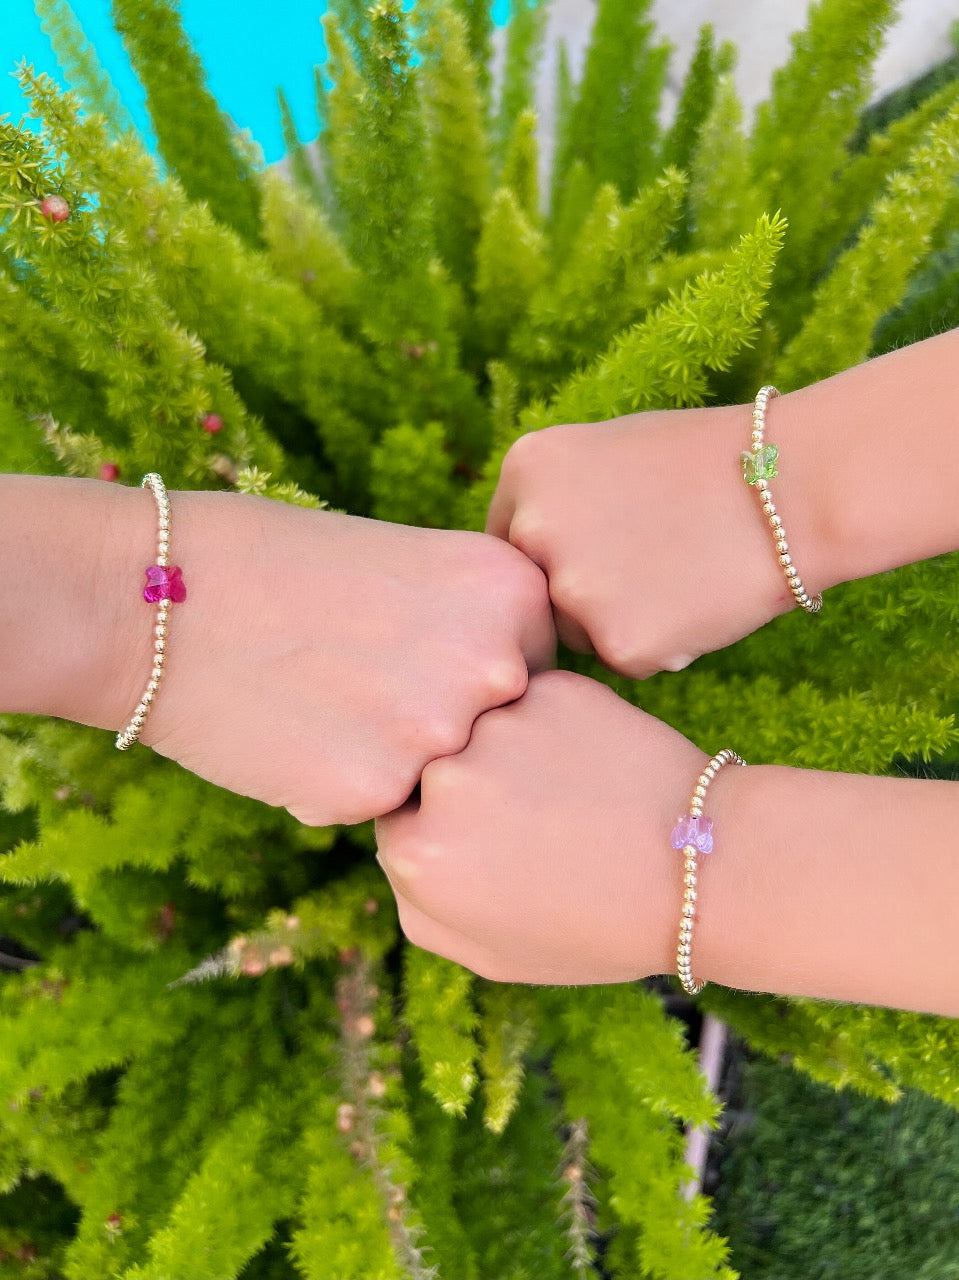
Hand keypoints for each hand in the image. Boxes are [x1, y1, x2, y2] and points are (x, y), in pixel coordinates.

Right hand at [113, 493, 554, 824]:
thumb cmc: (276, 563)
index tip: (423, 650)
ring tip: (327, 700)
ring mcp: (440, 735)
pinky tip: (298, 733)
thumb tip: (512, 691)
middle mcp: (498, 664)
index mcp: (513, 590)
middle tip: (371, 680)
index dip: (480, 668)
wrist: (160, 598)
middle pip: (506, 727)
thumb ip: (475, 624)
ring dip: (401, 756)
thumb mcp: (407, 561)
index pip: (539, 664)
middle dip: (452, 719)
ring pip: (447, 773)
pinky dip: (346, 781)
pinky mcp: (376, 792)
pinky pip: (384, 803)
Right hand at [375, 670, 712, 984]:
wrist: (701, 875)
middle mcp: (445, 782)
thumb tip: (390, 845)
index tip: (491, 842)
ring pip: (478, 723)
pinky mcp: (552, 690)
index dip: (444, 829)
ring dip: (507, 744)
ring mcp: (500, 728)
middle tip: (535, 815)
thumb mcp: (489, 952)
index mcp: (417, 855)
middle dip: (468, 784)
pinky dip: (552, 721)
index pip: (397, 818)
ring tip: (569, 788)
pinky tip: (590, 761)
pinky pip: (529, 698)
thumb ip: (417, 905)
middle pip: (430, 765)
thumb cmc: (595, 925)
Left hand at [486, 405, 826, 677]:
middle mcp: (533, 529)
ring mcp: (573, 589)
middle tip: (645, 565)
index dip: (553, 554)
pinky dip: (656, 645)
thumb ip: (553, 499)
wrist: (794, 488)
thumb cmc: (708, 462)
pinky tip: (695, 603)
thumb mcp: (606, 451)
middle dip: (577, 591)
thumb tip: (521, 550)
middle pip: (535, 591)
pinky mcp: (617, 642)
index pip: (510, 542)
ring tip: (677, 575)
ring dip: (614, 621)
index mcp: (527, 471)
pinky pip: (622, 658)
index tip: (598, 551)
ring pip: (575, 631)